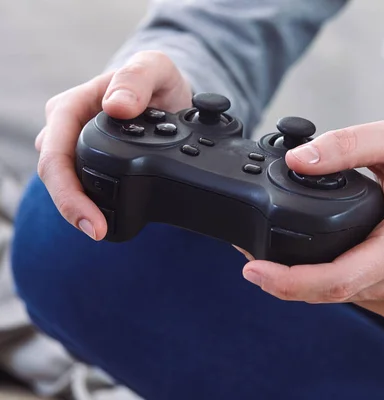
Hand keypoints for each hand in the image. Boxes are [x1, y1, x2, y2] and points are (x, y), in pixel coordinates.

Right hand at [36, 51, 191, 239]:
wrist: (167, 95)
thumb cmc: (155, 79)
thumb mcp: (154, 68)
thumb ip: (137, 79)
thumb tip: (117, 107)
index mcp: (71, 106)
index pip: (56, 152)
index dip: (69, 189)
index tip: (91, 217)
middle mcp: (66, 130)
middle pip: (56, 176)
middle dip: (72, 208)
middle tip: (97, 231)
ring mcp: (75, 149)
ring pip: (67, 186)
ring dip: (81, 210)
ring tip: (102, 229)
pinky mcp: (90, 164)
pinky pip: (84, 189)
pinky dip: (95, 206)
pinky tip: (110, 221)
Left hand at [242, 120, 383, 319]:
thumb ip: (345, 145)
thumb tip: (297, 161)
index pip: (339, 280)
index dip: (290, 281)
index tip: (254, 270)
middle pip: (332, 295)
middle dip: (285, 283)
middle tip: (252, 262)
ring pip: (340, 300)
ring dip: (304, 286)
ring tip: (277, 260)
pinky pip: (354, 299)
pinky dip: (327, 285)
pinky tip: (316, 266)